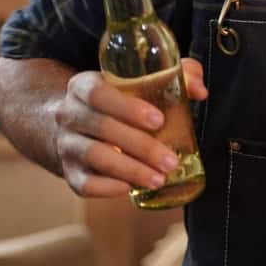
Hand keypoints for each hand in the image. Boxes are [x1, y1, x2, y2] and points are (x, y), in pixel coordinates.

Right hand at [50, 57, 207, 197]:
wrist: (80, 123)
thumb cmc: (123, 99)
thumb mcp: (144, 80)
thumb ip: (177, 76)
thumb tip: (200, 90)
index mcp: (84, 86)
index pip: (98, 93)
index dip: (128, 107)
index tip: (159, 120)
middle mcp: (69, 114)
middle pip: (101, 127)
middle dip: (141, 146)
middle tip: (171, 161)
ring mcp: (65, 144)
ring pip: (94, 156)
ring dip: (129, 170)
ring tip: (158, 179)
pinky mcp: (69, 171)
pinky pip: (83, 183)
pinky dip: (107, 188)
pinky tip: (131, 189)